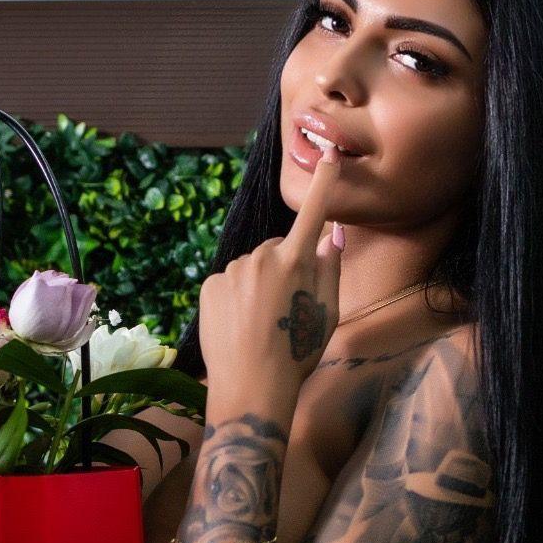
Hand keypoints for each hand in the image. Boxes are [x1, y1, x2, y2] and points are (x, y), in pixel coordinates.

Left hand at [198, 142, 345, 408]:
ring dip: (260, 284)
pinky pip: (231, 281)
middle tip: (289, 309)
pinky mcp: (210, 284)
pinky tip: (242, 324)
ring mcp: (232, 270)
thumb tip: (332, 236)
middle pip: (279, 249)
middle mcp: (261, 257)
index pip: (314, 214)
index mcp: (296, 263)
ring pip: (253, 266)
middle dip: (286, 267)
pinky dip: (237, 295)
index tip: (329, 154)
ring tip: (263, 322)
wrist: (250, 388)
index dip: (324, 183)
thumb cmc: (298, 354)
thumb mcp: (327, 315)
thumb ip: (330, 270)